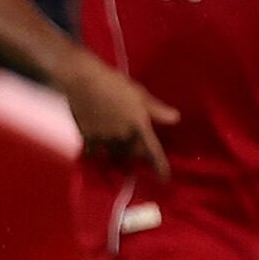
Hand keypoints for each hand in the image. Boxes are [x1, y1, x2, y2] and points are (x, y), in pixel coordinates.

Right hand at [59, 54, 177, 175]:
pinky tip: (97, 151)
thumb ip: (157, 109)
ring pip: (115, 154)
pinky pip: (94, 152)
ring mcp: (104, 139)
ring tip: (120, 153)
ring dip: (120, 155)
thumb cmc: (114, 83)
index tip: (164, 178)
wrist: (82, 80)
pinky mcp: (87, 137)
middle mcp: (123, 136)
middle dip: (138, 156)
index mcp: (138, 125)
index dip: (160, 166)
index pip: (153, 151)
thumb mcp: (140, 94)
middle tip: (139, 154)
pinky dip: (98, 153)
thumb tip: (176, 119)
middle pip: (133, 154)